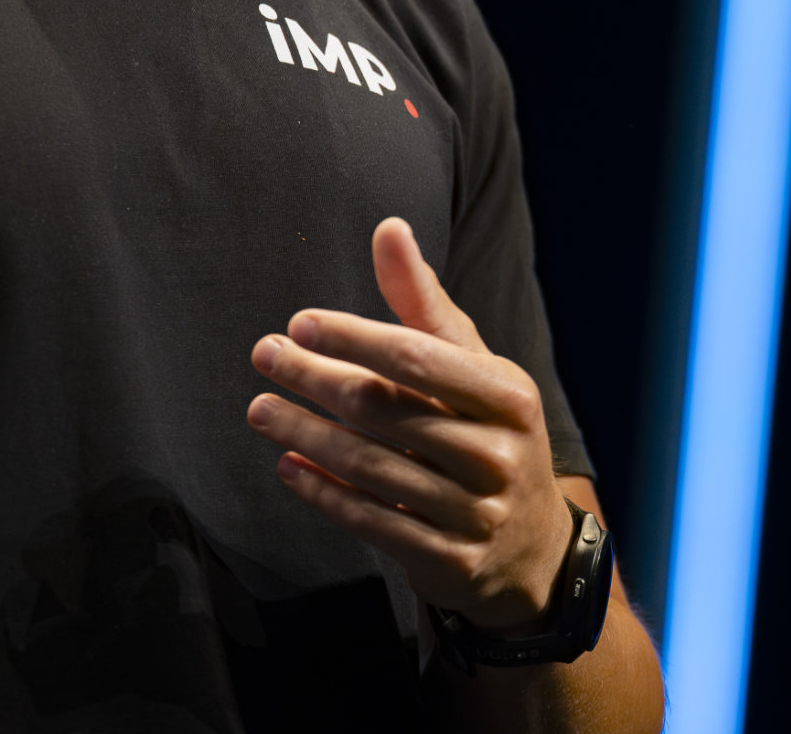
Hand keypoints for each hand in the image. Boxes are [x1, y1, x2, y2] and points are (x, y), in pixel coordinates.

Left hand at [247, 216, 574, 632]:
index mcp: (506, 395)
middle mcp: (496, 455)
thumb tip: (389, 228)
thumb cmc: (488, 431)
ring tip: (260, 408)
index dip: (354, 337)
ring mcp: (475, 513)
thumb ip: (423, 302)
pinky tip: (287, 466)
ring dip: (304, 434)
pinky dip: (323, 492)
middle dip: (314, 378)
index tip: (300, 322)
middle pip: (383, 408)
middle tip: (264, 355)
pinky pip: (371, 521)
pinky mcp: (449, 562)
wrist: (530, 549)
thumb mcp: (471, 366)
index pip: (417, 357)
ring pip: (368, 466)